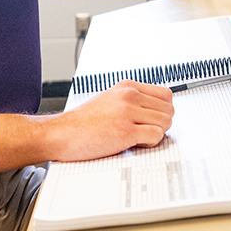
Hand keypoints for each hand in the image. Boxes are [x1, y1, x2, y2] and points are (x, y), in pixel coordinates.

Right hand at [0, 80, 172, 172]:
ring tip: (139, 138)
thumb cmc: (83, 122)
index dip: (163, 110)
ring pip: (165, 122)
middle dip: (161, 123)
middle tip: (146, 131)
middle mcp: (129, 96)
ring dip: (156, 134)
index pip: (166, 95)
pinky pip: (156, 136)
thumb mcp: (110, 100)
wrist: (61, 134)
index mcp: (127, 86)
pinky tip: (135, 144)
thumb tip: (157, 112)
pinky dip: (150, 143)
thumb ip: (132, 101)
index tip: (153, 120)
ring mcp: (127, 113)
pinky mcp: (125, 132)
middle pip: (169, 109)